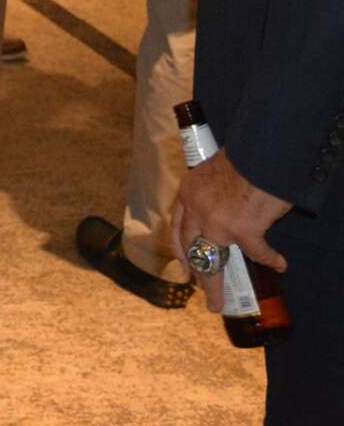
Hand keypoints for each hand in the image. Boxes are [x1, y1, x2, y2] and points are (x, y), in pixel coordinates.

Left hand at [171, 151, 293, 295]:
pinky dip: (270, 258)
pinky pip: (258, 253)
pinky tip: (278, 264)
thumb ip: (214, 192)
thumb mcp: (216, 172)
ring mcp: (217, 223)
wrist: (260, 153)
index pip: (177, 225)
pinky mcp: (242, 231)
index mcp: (188, 192)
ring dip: (215, 284)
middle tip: (196, 287)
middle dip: (193, 272)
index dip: (179, 246)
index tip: (182, 263)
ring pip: (212, 262)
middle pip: (190, 248)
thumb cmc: (244, 157)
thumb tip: (226, 205)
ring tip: (218, 301)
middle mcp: (196, 209)